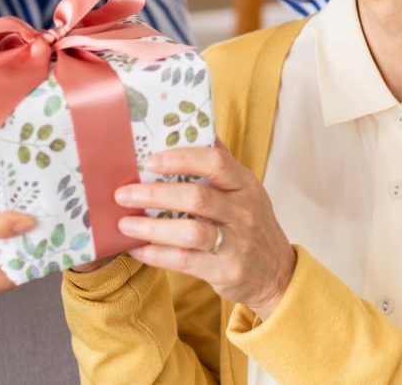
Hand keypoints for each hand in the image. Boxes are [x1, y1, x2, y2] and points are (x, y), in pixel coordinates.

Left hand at [113, 142, 296, 320]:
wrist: (277, 273)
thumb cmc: (252, 225)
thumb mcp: (246, 191)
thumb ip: (222, 163)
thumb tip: (197, 127)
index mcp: (246, 185)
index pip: (216, 162)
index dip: (181, 159)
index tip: (150, 161)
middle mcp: (243, 211)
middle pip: (197, 198)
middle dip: (156, 194)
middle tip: (124, 193)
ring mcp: (236, 243)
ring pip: (190, 232)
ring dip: (152, 227)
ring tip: (125, 223)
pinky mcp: (225, 271)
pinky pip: (185, 261)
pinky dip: (157, 254)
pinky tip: (137, 248)